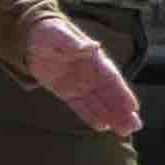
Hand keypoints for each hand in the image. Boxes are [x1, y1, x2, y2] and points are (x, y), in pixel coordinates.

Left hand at [24, 13, 142, 134]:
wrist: (30, 38)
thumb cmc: (48, 32)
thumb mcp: (59, 35)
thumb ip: (74, 43)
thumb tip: (92, 46)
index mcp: (94, 60)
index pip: (111, 79)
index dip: (122, 93)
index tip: (133, 108)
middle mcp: (91, 74)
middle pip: (109, 95)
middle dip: (122, 111)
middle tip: (134, 127)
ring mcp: (80, 84)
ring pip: (98, 103)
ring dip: (111, 117)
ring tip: (124, 132)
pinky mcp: (67, 92)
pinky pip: (81, 106)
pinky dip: (90, 116)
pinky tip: (102, 127)